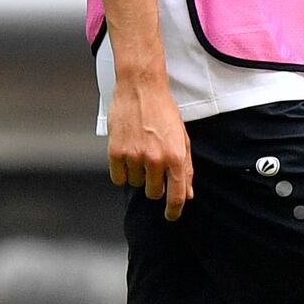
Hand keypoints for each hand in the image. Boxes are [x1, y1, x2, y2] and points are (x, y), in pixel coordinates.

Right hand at [106, 78, 193, 219]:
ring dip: (138, 173)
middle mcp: (155, 159)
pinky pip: (118, 177)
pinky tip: (127, 154)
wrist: (140, 87)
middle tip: (153, 166)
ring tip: (140, 150)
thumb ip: (186, 168)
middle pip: (153, 193)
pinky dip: (122, 171)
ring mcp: (134, 156)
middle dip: (154, 185)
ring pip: (135, 184)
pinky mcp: (116, 152)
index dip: (174, 211)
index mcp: (175, 156)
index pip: (175, 196)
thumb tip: (188, 194)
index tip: (171, 216)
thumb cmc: (163, 110)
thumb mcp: (182, 137)